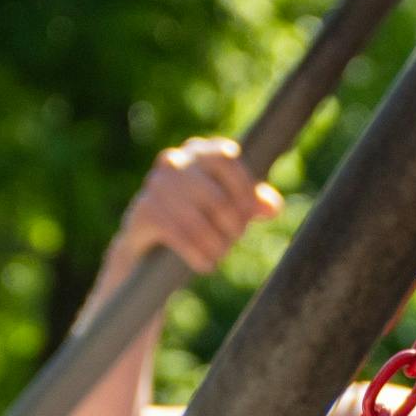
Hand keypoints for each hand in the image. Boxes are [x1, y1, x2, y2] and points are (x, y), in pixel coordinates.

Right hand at [110, 138, 277, 278]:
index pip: (227, 157)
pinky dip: (197, 255)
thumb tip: (272, 207)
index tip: (251, 213)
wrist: (149, 245)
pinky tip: (204, 264)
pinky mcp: (143, 212)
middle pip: (216, 197)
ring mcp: (155, 185)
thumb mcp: (229, 209)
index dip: (244, 187)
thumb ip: (252, 203)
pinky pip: (179, 236)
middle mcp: (174, 161)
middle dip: (232, 226)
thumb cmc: (198, 219)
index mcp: (199, 151)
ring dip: (215, 245)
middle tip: (234, 239)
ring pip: (198, 222)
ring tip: (218, 255)